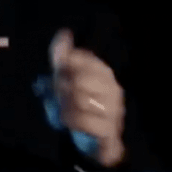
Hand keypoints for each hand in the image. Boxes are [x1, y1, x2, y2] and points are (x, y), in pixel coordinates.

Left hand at [44, 28, 125, 167]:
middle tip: (57, 97)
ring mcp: (114, 109)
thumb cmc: (83, 104)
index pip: (78, 59)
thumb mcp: (70, 79)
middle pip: (77, 80)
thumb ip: (63, 57)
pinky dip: (70, 120)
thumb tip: (64, 32)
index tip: (58, 78)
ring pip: (79, 100)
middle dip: (61, 89)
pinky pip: (84, 121)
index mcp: (104, 72)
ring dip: (63, 106)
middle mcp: (113, 88)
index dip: (61, 69)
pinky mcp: (109, 129)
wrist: (98, 140)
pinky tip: (67, 121)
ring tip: (62, 110)